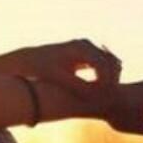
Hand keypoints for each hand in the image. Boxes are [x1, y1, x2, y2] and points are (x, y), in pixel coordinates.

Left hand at [7, 39, 121, 96]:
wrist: (30, 59)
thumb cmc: (42, 70)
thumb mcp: (59, 79)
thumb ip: (77, 86)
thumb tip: (94, 97)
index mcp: (80, 48)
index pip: (103, 64)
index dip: (107, 81)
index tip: (106, 96)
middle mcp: (87, 44)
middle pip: (110, 61)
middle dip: (112, 79)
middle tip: (110, 97)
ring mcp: (88, 47)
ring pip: (110, 61)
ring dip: (112, 77)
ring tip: (107, 95)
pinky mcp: (87, 53)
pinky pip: (104, 62)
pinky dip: (107, 74)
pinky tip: (102, 89)